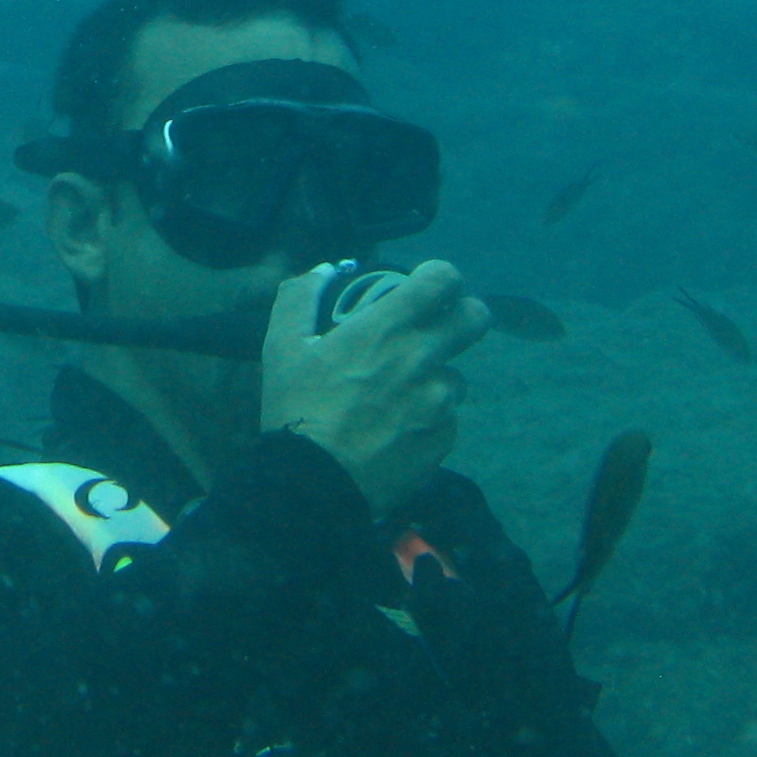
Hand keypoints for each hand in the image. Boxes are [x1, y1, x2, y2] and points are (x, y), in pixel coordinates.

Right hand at [260, 258, 482, 517]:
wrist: (313, 485)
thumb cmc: (296, 409)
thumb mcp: (282, 347)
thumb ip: (300, 298)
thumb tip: (325, 272)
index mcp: (387, 328)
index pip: (444, 279)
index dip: (439, 277)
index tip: (423, 287)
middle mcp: (423, 358)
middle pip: (475, 318)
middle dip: (460, 316)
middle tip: (434, 330)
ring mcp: (438, 402)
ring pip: (457, 377)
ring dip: (436, 379)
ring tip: (400, 397)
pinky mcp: (444, 438)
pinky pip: (447, 418)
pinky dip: (429, 420)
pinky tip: (398, 431)